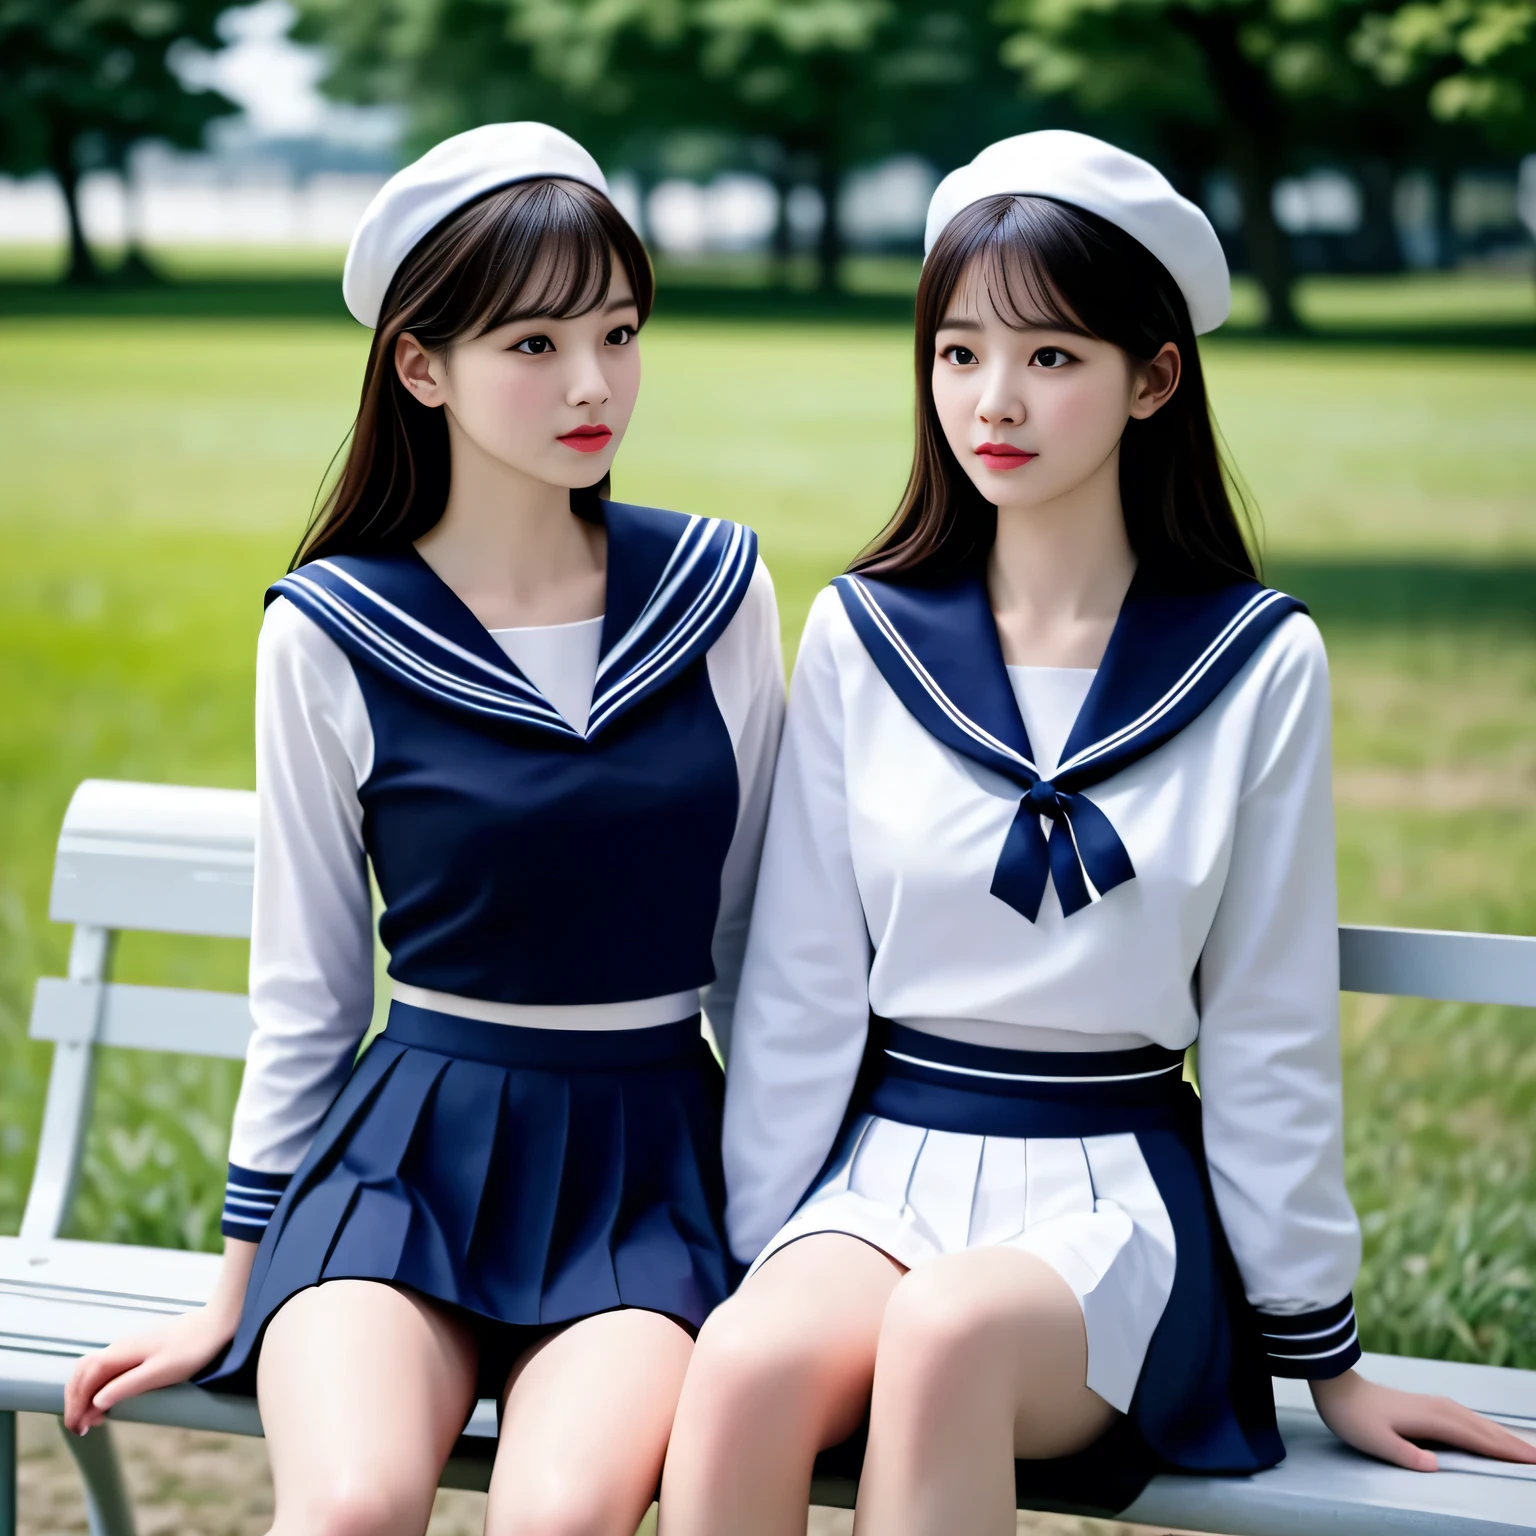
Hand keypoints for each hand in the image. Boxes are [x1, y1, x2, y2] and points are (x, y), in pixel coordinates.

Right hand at [63, 1304, 238, 1434]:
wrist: (216, 1324)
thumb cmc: (191, 1350)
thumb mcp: (159, 1373)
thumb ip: (126, 1386)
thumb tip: (95, 1403)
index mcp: (120, 1353)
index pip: (85, 1380)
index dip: (76, 1405)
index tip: (77, 1430)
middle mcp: (120, 1347)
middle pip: (83, 1373)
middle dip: (75, 1401)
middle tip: (80, 1429)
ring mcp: (129, 1346)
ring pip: (94, 1369)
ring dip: (86, 1393)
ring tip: (92, 1419)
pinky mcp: (141, 1348)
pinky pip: (109, 1367)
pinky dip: (100, 1385)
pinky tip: (109, 1398)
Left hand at [1311, 1369, 1535, 1471]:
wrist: (1336, 1386)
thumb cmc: (1354, 1416)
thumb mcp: (1375, 1441)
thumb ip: (1405, 1454)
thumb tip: (1434, 1465)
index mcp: (1432, 1420)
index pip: (1477, 1439)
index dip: (1505, 1451)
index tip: (1533, 1461)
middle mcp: (1438, 1409)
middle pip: (1484, 1430)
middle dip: (1513, 1443)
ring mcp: (1433, 1404)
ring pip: (1476, 1422)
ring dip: (1501, 1435)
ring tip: (1524, 1448)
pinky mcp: (1427, 1405)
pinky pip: (1466, 1418)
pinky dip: (1484, 1427)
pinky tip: (1487, 1433)